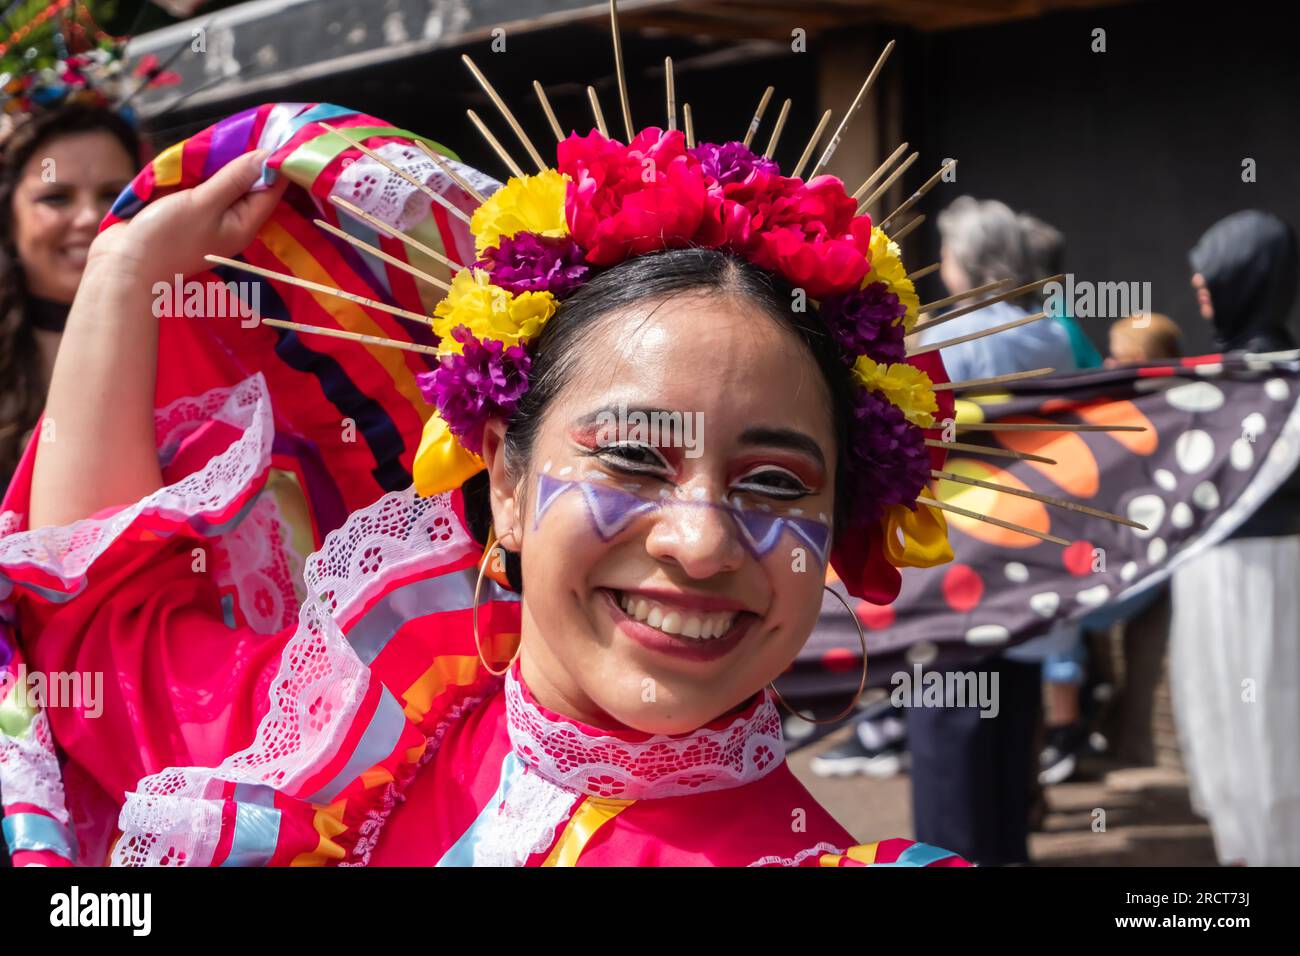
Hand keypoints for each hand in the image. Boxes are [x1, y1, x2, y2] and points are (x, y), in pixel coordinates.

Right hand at [87, 150, 288, 283]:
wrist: (124, 262)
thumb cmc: (166, 236)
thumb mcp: (203, 202)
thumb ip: (234, 179)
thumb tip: (267, 157)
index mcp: (245, 224)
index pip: (272, 190)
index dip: (277, 163)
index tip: (278, 132)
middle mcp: (233, 221)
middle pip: (251, 184)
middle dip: (250, 159)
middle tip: (253, 124)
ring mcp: (211, 215)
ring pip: (227, 182)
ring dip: (225, 161)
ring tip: (230, 131)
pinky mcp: (190, 210)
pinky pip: (205, 185)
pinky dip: (205, 170)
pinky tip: (204, 150)